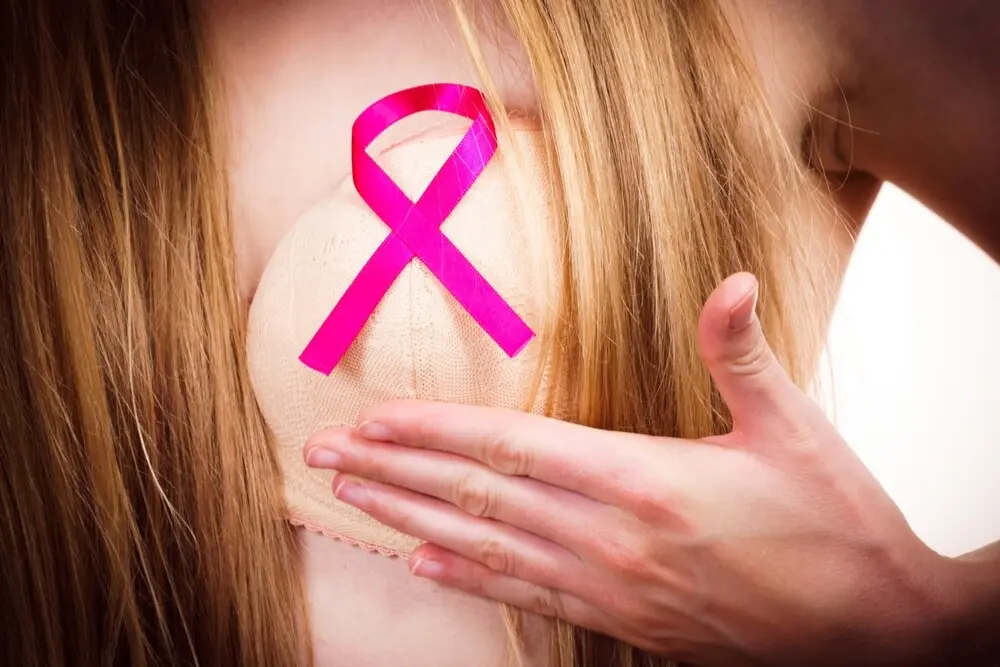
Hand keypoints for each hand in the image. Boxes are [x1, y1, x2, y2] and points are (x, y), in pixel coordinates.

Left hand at [304, 273, 960, 666]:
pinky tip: (425, 564)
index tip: (370, 418)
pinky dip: (468, 578)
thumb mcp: (795, 428)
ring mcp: (612, 589)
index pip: (510, 446)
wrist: (878, 632)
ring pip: (486, 548)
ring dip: (410, 520)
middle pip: (477, 496)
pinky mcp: (626, 623)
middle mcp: (612, 539)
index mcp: (644, 480)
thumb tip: (733, 281)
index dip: (433, 431)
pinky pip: (526, 596)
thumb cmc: (838, 525)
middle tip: (320, 457)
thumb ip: (743, 353)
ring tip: (351, 502)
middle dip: (392, 473)